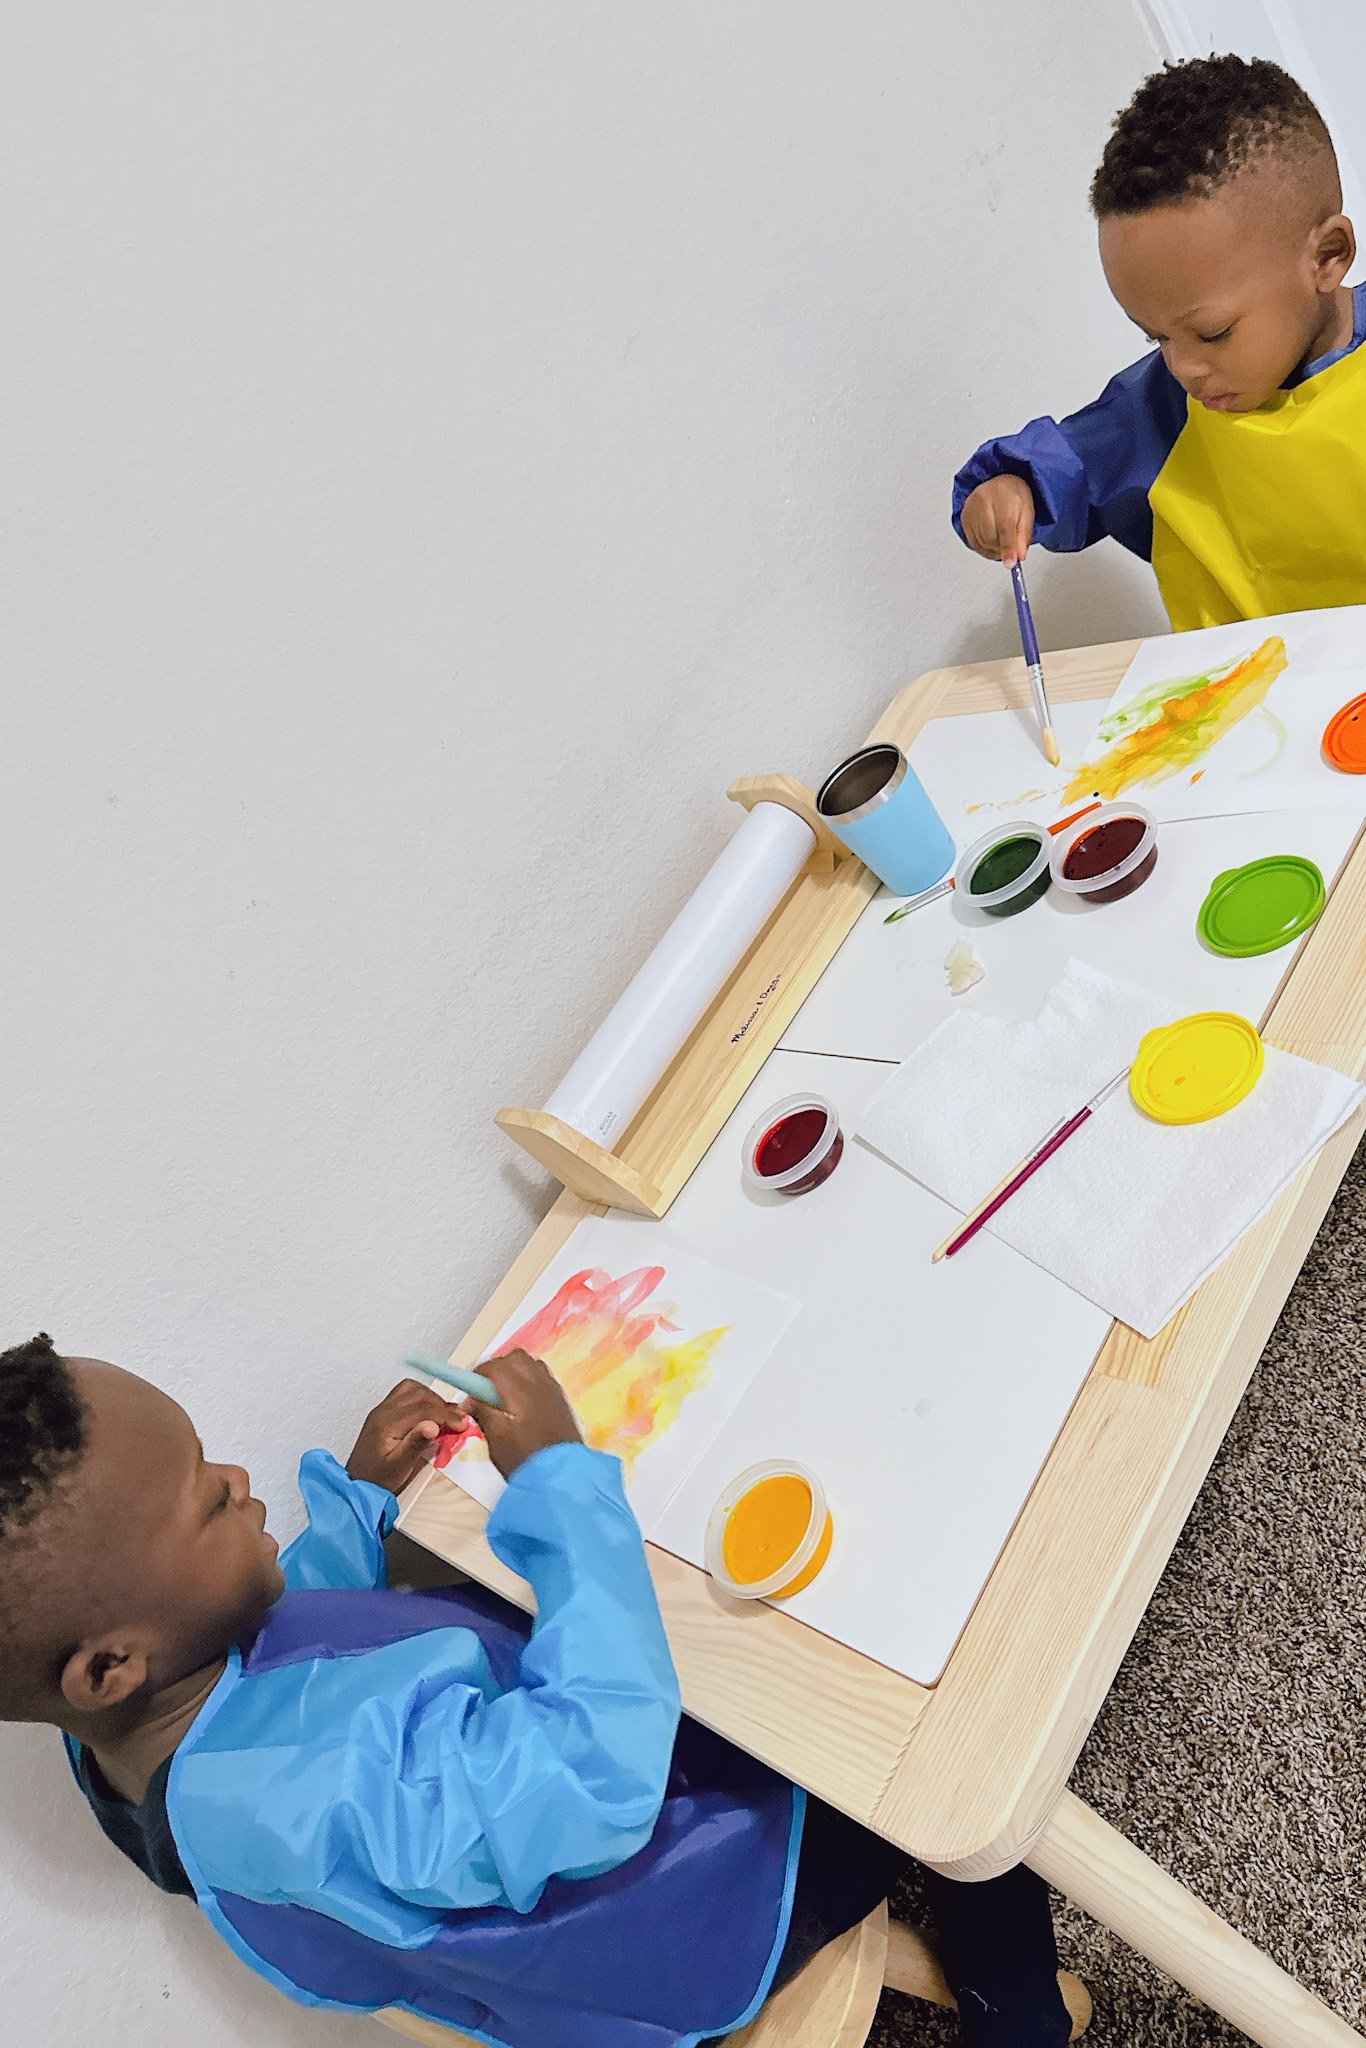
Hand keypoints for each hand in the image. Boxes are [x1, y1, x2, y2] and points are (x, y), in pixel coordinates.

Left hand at [347, 1379, 465, 1493]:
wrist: (357, 1485)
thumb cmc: (378, 1480)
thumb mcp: (399, 1467)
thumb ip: (415, 1445)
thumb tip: (433, 1425)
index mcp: (386, 1423)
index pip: (423, 1409)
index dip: (446, 1414)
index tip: (463, 1424)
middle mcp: (382, 1411)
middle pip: (418, 1393)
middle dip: (442, 1405)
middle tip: (458, 1420)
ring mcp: (381, 1410)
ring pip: (411, 1388)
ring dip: (431, 1398)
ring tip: (445, 1415)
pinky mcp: (383, 1413)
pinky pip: (404, 1393)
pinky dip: (421, 1398)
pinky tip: (429, 1412)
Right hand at [467, 1350, 582, 1479]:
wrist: (561, 1476)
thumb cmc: (526, 1459)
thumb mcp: (496, 1438)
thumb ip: (482, 1412)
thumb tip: (471, 1400)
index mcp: (521, 1390)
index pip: (495, 1366)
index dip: (478, 1374)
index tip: (470, 1391)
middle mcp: (540, 1383)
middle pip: (516, 1358)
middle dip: (497, 1368)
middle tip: (485, 1391)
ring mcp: (553, 1390)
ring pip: (531, 1364)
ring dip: (514, 1372)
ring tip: (504, 1397)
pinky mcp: (561, 1399)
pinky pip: (542, 1377)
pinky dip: (529, 1381)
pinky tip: (522, 1404)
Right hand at [960, 475, 1034, 562]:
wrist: (999, 482)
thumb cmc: (1014, 496)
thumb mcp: (1027, 512)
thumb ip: (1023, 535)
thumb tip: (1019, 556)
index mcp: (1002, 495)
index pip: (1004, 526)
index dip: (1008, 547)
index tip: (1010, 563)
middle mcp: (983, 500)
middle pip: (990, 536)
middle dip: (1002, 548)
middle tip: (1011, 549)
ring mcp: (971, 508)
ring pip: (981, 542)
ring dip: (994, 549)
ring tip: (1003, 541)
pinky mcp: (964, 518)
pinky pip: (973, 542)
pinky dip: (984, 548)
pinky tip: (993, 542)